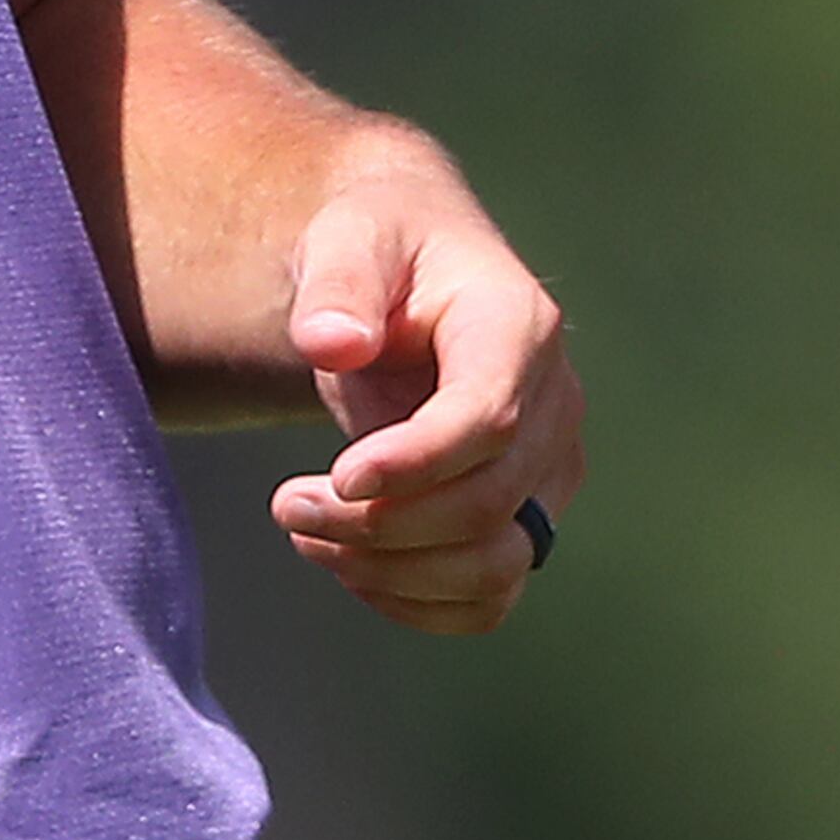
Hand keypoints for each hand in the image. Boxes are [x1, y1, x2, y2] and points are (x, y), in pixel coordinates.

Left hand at [266, 144, 582, 637]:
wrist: (407, 273)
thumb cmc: (378, 248)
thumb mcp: (348, 238)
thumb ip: (338, 285)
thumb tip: (333, 343)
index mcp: (518, 327)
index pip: (488, 419)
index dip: (415, 463)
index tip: (337, 474)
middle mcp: (552, 404)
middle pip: (486, 503)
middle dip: (378, 523)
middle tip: (286, 505)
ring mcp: (547, 468)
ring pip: (496, 565)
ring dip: (392, 572)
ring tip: (306, 533)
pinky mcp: (526, 515)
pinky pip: (490, 596)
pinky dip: (416, 602)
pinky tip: (347, 565)